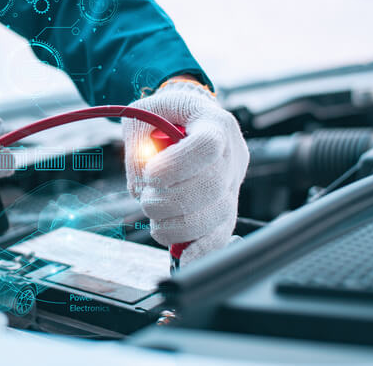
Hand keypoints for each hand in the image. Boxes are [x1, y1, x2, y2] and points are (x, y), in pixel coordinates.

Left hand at [122, 79, 248, 265]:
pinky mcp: (228, 205)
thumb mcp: (144, 113)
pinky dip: (201, 249)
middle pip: (213, 187)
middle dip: (171, 201)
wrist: (188, 117)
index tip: (151, 174)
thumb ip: (137, 145)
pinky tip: (183, 258)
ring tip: (155, 218)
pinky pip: (222, 233)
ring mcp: (234, 182)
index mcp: (215, 123)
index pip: (208, 147)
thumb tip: (141, 187)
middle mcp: (233, 154)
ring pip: (217, 215)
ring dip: (178, 226)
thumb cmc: (166, 114)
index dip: (178, 165)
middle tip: (147, 199)